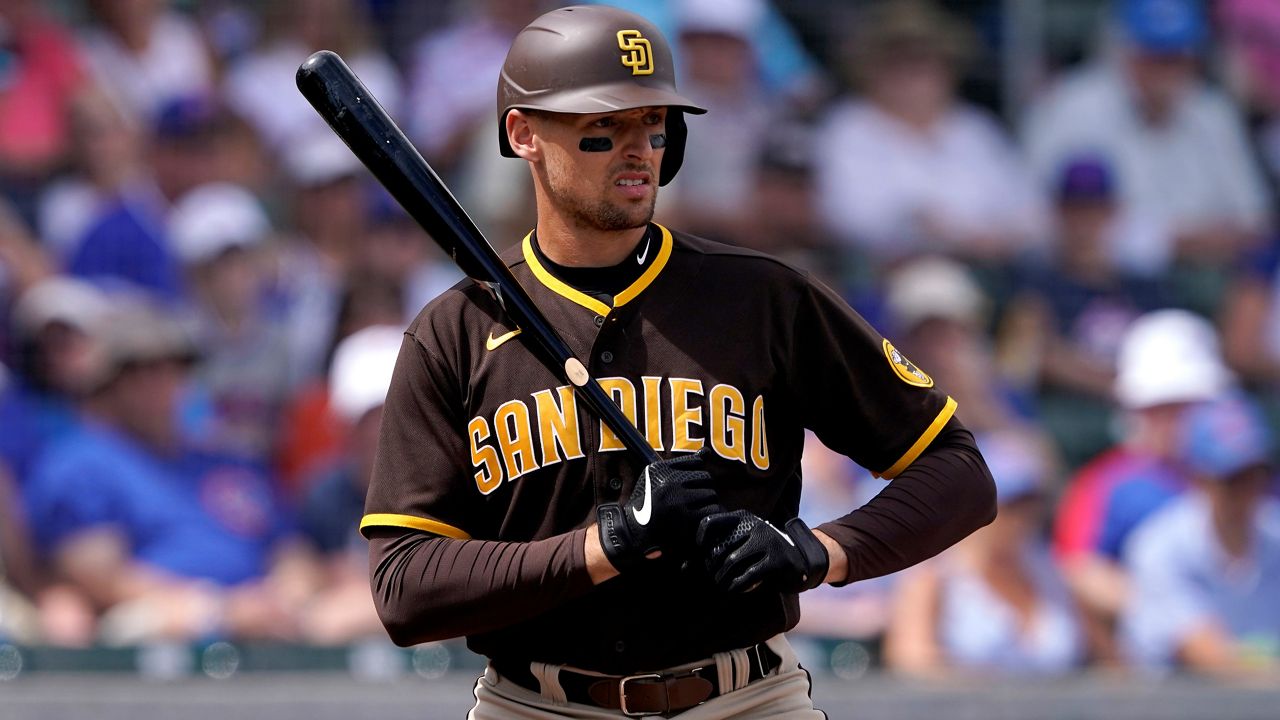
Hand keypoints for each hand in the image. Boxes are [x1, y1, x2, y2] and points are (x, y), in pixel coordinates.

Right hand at [597, 448, 719, 571]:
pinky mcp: (685, 517)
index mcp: (661, 469)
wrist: (632, 531)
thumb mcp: (653, 478)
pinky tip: (699, 518)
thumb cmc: (645, 504)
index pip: (696, 462)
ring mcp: (677, 499)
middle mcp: (669, 482)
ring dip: (707, 502)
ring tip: (696, 509)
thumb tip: (706, 452)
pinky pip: (710, 510)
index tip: (691, 484)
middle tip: (696, 499)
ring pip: (710, 494)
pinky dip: (708, 514)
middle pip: (705, 478)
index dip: (696, 475)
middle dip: (704, 488)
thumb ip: (678, 466)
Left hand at [696, 510, 827, 593]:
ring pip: (731, 563)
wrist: (800, 559)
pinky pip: (748, 575)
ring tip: (721, 585)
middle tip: (713, 578)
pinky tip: (736, 589)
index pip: (710, 523)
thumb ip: (717, 550)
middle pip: (717, 549)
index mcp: (741, 517)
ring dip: (721, 580)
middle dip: (710, 569)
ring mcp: (766, 541)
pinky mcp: (776, 559)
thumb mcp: (742, 543)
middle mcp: (753, 525)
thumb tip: (682, 568)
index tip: (699, 555)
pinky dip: (737, 586)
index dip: (698, 540)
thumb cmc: (762, 553)